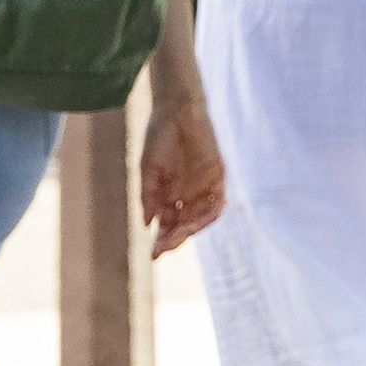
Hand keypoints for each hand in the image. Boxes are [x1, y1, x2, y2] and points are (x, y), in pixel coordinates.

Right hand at [138, 98, 226, 254]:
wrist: (177, 110)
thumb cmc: (158, 137)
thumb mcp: (148, 168)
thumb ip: (148, 195)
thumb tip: (147, 224)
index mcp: (168, 194)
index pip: (167, 224)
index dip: (161, 240)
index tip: (152, 255)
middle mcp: (186, 195)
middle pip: (182, 225)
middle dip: (173, 239)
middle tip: (162, 248)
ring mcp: (203, 188)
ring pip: (199, 219)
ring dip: (189, 231)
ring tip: (177, 237)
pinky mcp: (218, 178)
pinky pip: (217, 204)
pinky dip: (207, 215)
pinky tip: (194, 223)